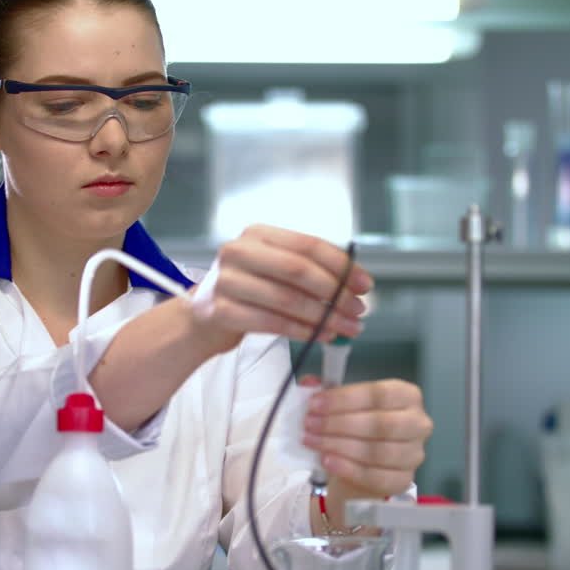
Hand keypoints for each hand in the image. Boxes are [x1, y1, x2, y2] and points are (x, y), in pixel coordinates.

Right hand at [188, 225, 371, 352]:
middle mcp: (238, 251)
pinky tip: (320, 335)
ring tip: (346, 328)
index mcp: (258, 234)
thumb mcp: (274, 268)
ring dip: (323, 317)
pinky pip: (271, 323)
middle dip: (335, 293)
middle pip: (297, 270)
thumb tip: (356, 284)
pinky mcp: (220, 311)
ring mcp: (226, 281)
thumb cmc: (250, 290)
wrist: (204, 315)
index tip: (365, 285)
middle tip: (358, 310)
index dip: (341, 266)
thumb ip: (309, 269)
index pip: (307, 245)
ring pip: (286, 299)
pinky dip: (301, 331)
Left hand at [300, 378, 431, 522]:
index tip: (315, 403)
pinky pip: (375, 477)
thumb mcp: (341, 406)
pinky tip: (327, 460)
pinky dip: (348, 468)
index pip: (379, 394)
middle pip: (381, 424)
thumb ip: (326, 392)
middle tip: (310, 424)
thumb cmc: (355, 427)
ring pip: (377, 451)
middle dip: (340, 423)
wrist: (359, 467)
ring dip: (339, 445)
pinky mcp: (404, 480)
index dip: (345, 399)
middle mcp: (418, 423)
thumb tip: (309, 383)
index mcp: (407, 396)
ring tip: (312, 441)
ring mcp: (414, 454)